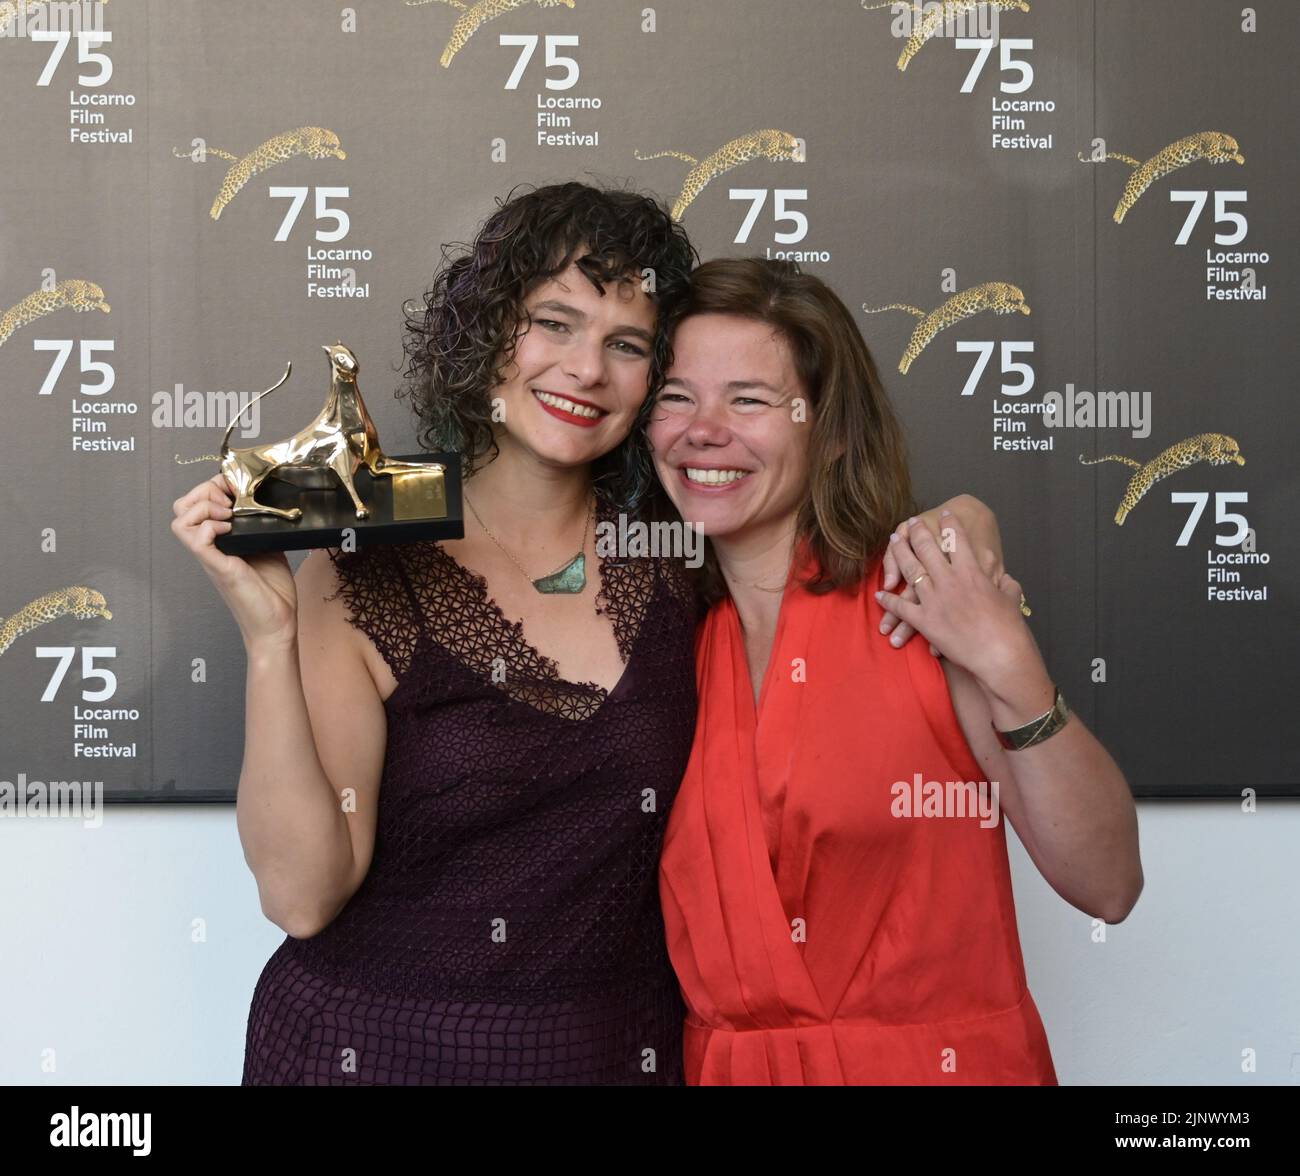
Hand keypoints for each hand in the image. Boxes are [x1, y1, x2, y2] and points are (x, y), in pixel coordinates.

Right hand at [170, 473, 298, 651]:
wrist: (276, 624)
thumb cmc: (271, 591)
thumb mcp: (268, 546)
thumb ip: (261, 526)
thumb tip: (266, 504)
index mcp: (219, 539)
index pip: (197, 502)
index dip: (213, 487)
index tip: (238, 488)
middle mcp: (210, 546)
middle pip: (182, 506)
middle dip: (205, 491)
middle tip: (231, 501)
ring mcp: (211, 556)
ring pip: (180, 520)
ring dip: (204, 508)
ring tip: (228, 515)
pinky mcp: (218, 567)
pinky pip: (195, 539)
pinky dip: (209, 526)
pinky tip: (228, 529)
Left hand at [874, 511, 1038, 688]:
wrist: (999, 654)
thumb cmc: (1010, 628)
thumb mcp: (1011, 599)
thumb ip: (1005, 584)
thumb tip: (1005, 579)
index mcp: (972, 572)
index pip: (958, 540)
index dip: (950, 524)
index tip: (945, 513)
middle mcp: (949, 581)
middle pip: (928, 548)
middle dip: (918, 532)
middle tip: (912, 522)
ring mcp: (934, 600)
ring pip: (910, 571)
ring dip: (900, 554)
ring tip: (894, 541)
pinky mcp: (925, 622)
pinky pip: (902, 607)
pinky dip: (889, 601)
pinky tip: (880, 593)